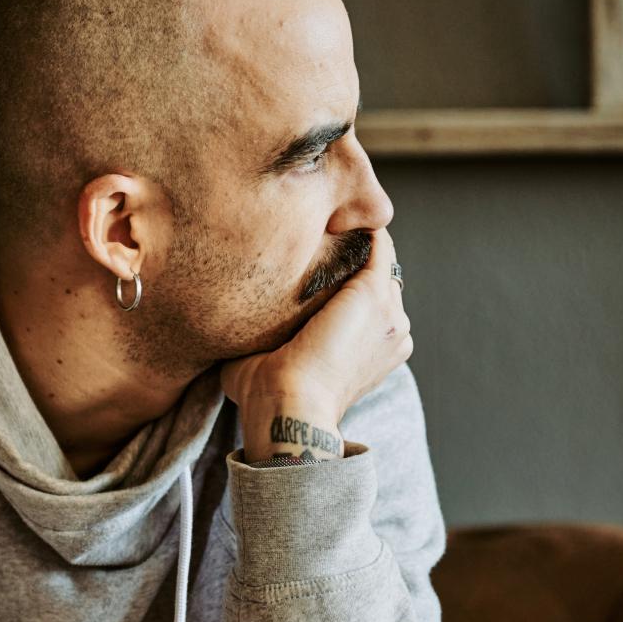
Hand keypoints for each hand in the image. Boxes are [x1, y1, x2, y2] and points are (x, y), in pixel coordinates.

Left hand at [220, 228, 411, 427]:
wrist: (289, 407)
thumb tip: (229, 318)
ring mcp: (390, 312)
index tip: (306, 255)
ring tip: (317, 214)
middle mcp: (393, 331)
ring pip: (378, 258)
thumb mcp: (272, 357)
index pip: (365, 300)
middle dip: (348, 254)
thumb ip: (269, 333)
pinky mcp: (375, 294)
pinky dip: (357, 227)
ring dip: (351, 237)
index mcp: (376, 350)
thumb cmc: (270, 397)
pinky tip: (326, 214)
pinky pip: (377, 244)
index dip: (341, 277)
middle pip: (375, 276)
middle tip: (309, 229)